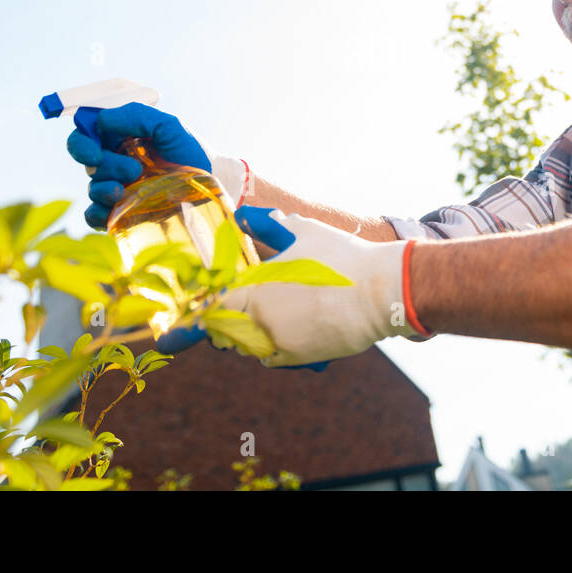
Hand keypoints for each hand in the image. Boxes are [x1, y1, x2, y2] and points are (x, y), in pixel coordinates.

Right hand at [64, 102, 247, 228]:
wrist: (211, 186)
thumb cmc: (191, 153)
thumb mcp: (170, 126)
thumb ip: (137, 115)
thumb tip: (101, 119)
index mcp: (120, 139)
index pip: (85, 135)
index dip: (82, 143)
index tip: (94, 153)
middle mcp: (114, 163)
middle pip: (88, 162)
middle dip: (105, 166)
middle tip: (133, 170)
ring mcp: (117, 189)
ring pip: (92, 188)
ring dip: (104, 189)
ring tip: (128, 192)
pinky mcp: (120, 213)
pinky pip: (94, 216)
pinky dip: (96, 214)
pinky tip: (113, 211)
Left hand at [213, 209, 428, 366]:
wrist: (380, 292)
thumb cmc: (342, 257)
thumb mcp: (303, 232)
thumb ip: (271, 224)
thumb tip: (250, 214)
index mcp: (256, 290)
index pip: (213, 306)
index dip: (202, 309)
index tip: (191, 316)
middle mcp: (262, 321)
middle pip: (224, 330)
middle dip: (223, 321)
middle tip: (229, 309)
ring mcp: (280, 342)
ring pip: (246, 345)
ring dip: (245, 334)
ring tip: (258, 318)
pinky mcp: (299, 357)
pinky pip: (269, 357)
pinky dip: (267, 348)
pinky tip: (277, 334)